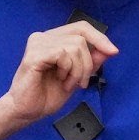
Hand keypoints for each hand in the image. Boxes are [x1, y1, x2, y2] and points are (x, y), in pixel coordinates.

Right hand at [0, 21, 117, 125]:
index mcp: (52, 39)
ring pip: (75, 47)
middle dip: (88, 64)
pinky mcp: (33, 55)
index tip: (113, 52)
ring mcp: (37, 44)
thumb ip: (90, 62)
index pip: (81, 27)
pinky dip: (68, 70)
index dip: (100, 37)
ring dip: (77, 71)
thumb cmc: (45, 95)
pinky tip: (60, 80)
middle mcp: (43, 37)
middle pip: (81, 38)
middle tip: (80, 82)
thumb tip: (108, 49)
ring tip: (67, 83)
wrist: (25, 112)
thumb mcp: (76, 77)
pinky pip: (63, 54)